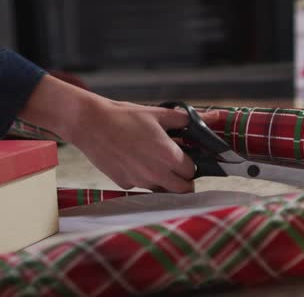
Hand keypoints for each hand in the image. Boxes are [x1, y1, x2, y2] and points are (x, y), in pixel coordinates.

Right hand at [19, 75, 217, 192]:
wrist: (91, 124)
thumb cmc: (124, 117)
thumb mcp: (158, 114)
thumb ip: (187, 119)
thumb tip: (212, 116)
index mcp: (168, 156)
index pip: (192, 171)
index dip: (191, 163)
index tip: (186, 156)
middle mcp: (156, 173)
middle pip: (183, 189)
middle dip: (183, 179)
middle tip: (176, 165)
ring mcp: (139, 181)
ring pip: (162, 190)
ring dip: (163, 180)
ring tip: (152, 160)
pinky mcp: (124, 184)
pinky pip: (141, 186)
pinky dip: (142, 178)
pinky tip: (134, 161)